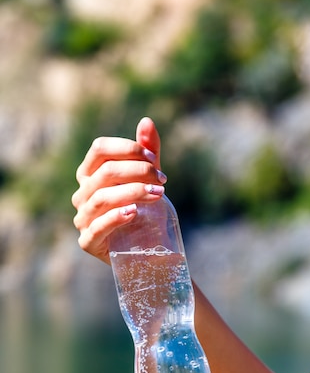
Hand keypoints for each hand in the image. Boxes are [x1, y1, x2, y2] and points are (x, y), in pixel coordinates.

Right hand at [72, 117, 166, 264]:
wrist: (150, 251)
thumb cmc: (147, 212)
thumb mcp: (149, 179)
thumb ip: (148, 152)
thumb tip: (147, 121)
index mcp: (90, 174)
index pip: (99, 149)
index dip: (127, 149)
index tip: (154, 159)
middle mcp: (82, 194)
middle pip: (104, 172)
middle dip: (138, 171)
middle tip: (163, 179)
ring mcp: (83, 219)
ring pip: (102, 198)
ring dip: (133, 192)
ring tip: (158, 194)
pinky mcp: (88, 242)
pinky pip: (97, 227)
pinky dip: (116, 217)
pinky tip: (135, 213)